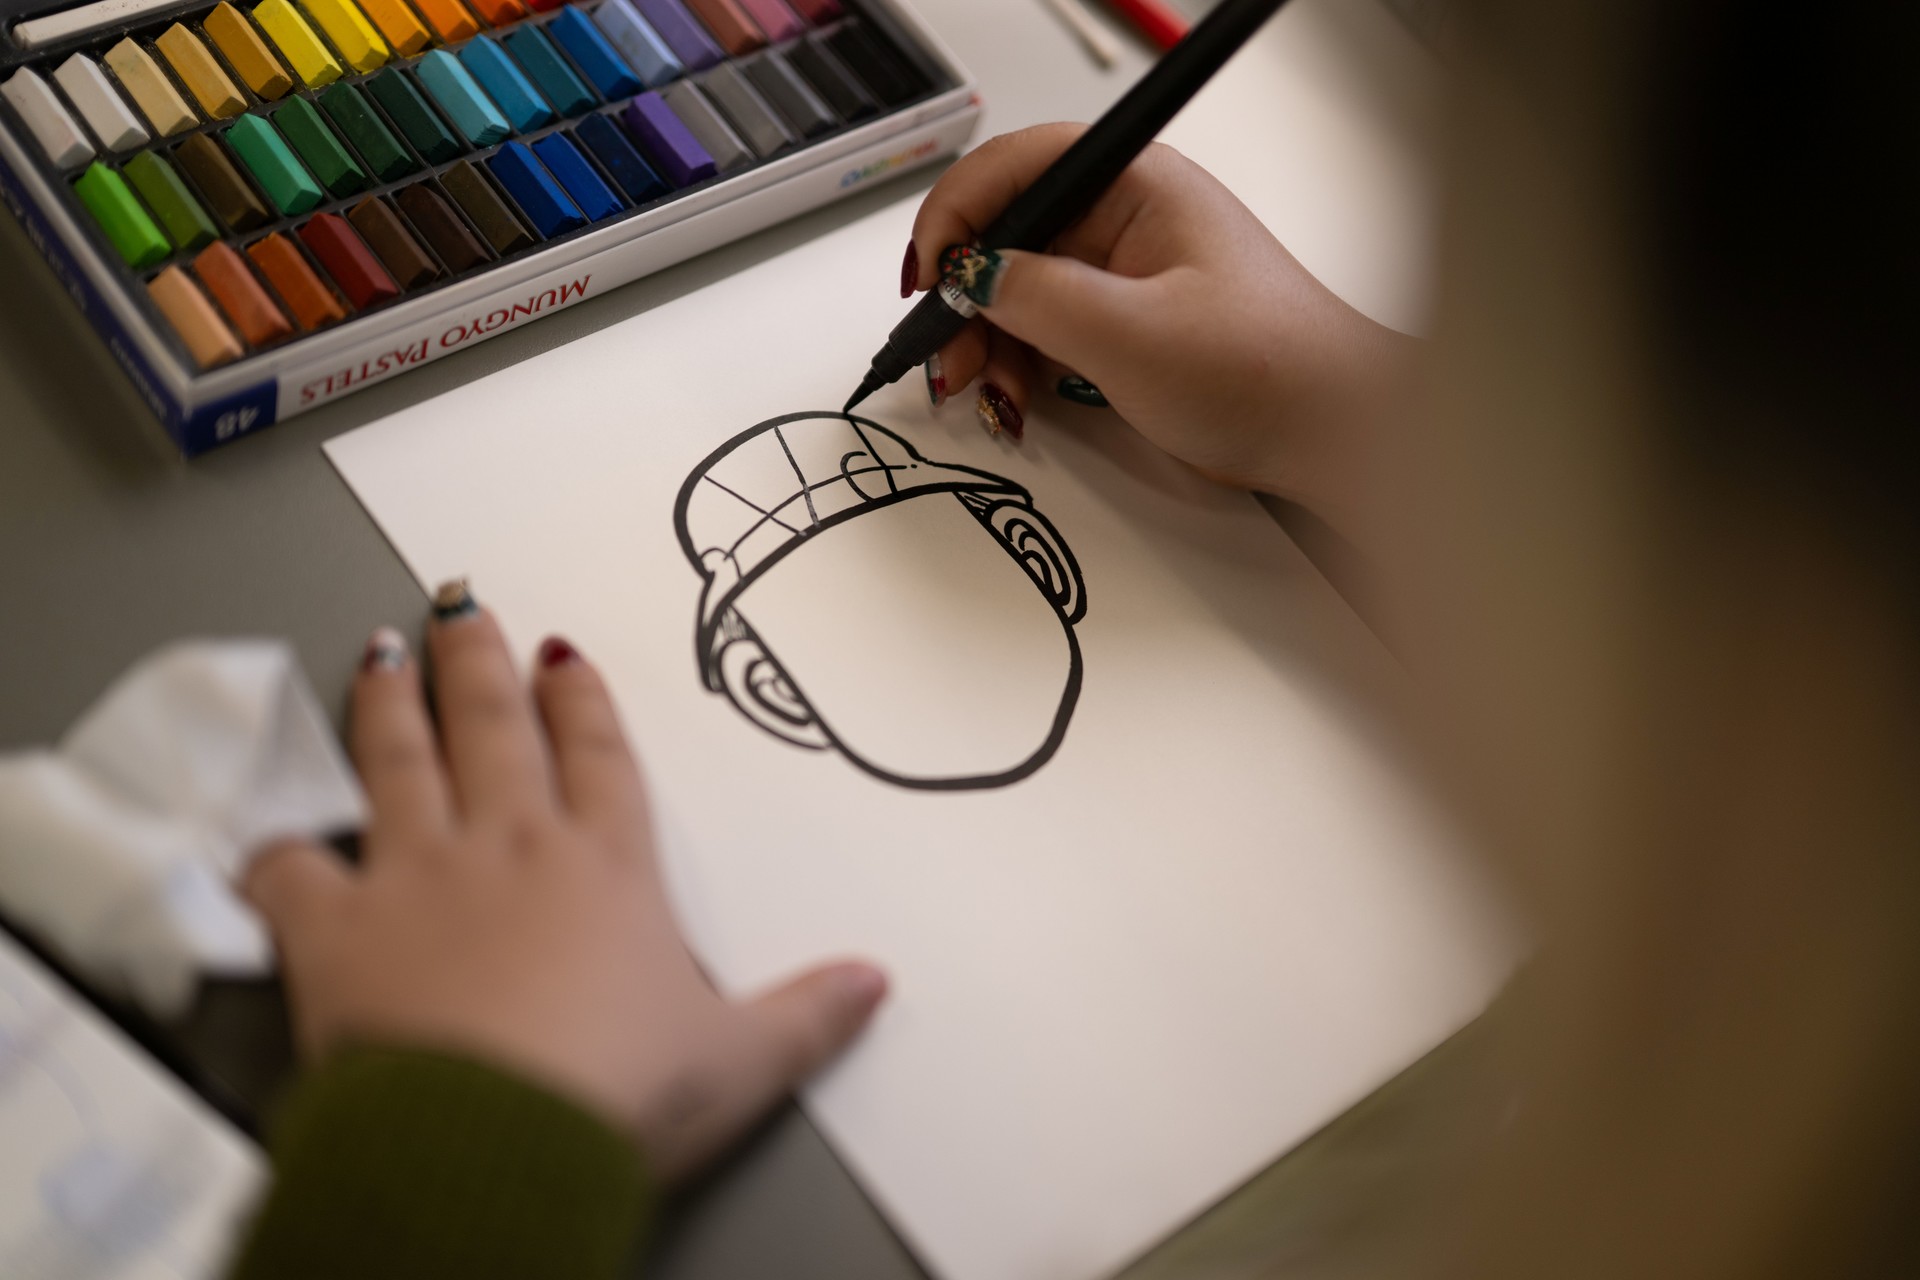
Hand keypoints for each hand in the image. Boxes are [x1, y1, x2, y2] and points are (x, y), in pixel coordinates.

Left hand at [243, 596, 886, 1179]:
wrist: (497, 1142)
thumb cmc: (619, 1095)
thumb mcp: (738, 1062)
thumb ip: (807, 1014)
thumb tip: (875, 983)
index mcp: (607, 869)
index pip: (599, 758)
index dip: (583, 702)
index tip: (564, 655)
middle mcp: (511, 848)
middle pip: (492, 729)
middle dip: (477, 661)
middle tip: (461, 606)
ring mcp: (417, 876)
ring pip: (397, 761)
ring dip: (388, 702)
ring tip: (379, 651)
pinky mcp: (336, 928)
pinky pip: (289, 869)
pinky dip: (274, 847)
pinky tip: (267, 827)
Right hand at [907, 124, 1415, 523]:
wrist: (1334, 435)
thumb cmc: (1270, 370)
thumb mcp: (1131, 336)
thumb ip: (1036, 299)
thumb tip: (971, 279)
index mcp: (1139, 184)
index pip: (1018, 165)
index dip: (957, 215)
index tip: (928, 277)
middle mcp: (1130, 216)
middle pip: (1011, 231)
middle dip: (967, 293)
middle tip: (944, 353)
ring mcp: (1129, 270)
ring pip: (1023, 287)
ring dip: (988, 338)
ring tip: (983, 391)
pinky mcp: (1131, 320)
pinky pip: (1051, 326)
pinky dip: (1021, 361)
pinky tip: (1014, 398)